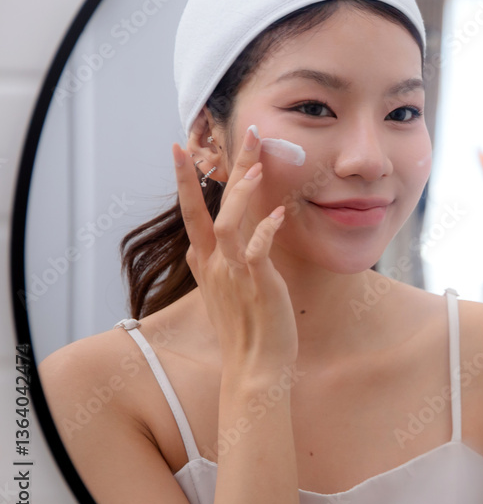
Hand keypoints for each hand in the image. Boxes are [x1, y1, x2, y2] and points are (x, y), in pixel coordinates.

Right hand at [172, 125, 297, 375]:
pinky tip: (280, 212)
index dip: (186, 182)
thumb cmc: (248, 331)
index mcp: (206, 265)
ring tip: (257, 164)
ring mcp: (232, 274)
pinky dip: (266, 230)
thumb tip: (242, 242)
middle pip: (207, 209)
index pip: (192, 214)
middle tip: (237, 135)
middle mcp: (213, 266)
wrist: (255, 368)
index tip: (181, 150)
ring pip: (228, 224)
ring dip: (241, 193)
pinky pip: (257, 251)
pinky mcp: (256, 285)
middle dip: (216, 171)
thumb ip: (231, 263)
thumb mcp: (231, 291)